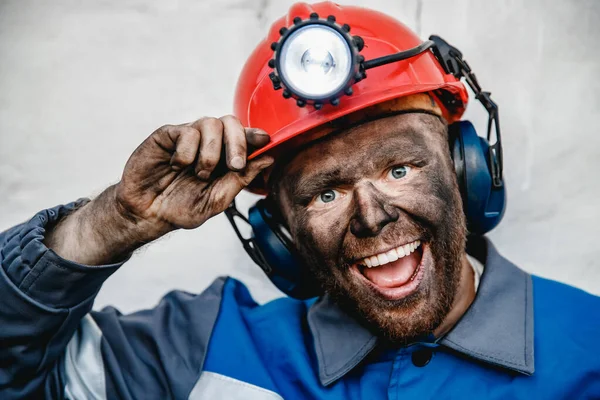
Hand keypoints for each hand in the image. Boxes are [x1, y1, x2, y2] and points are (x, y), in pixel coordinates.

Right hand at [116, 116, 272, 236]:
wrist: (147, 213)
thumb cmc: (181, 207)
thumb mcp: (216, 200)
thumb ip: (241, 179)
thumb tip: (268, 159)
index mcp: (225, 158)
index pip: (245, 138)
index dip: (256, 136)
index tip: (265, 141)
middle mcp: (209, 143)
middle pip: (231, 123)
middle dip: (238, 143)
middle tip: (235, 165)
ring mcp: (189, 137)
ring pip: (210, 123)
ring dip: (210, 152)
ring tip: (200, 173)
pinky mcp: (168, 135)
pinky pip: (186, 132)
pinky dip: (186, 152)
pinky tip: (177, 166)